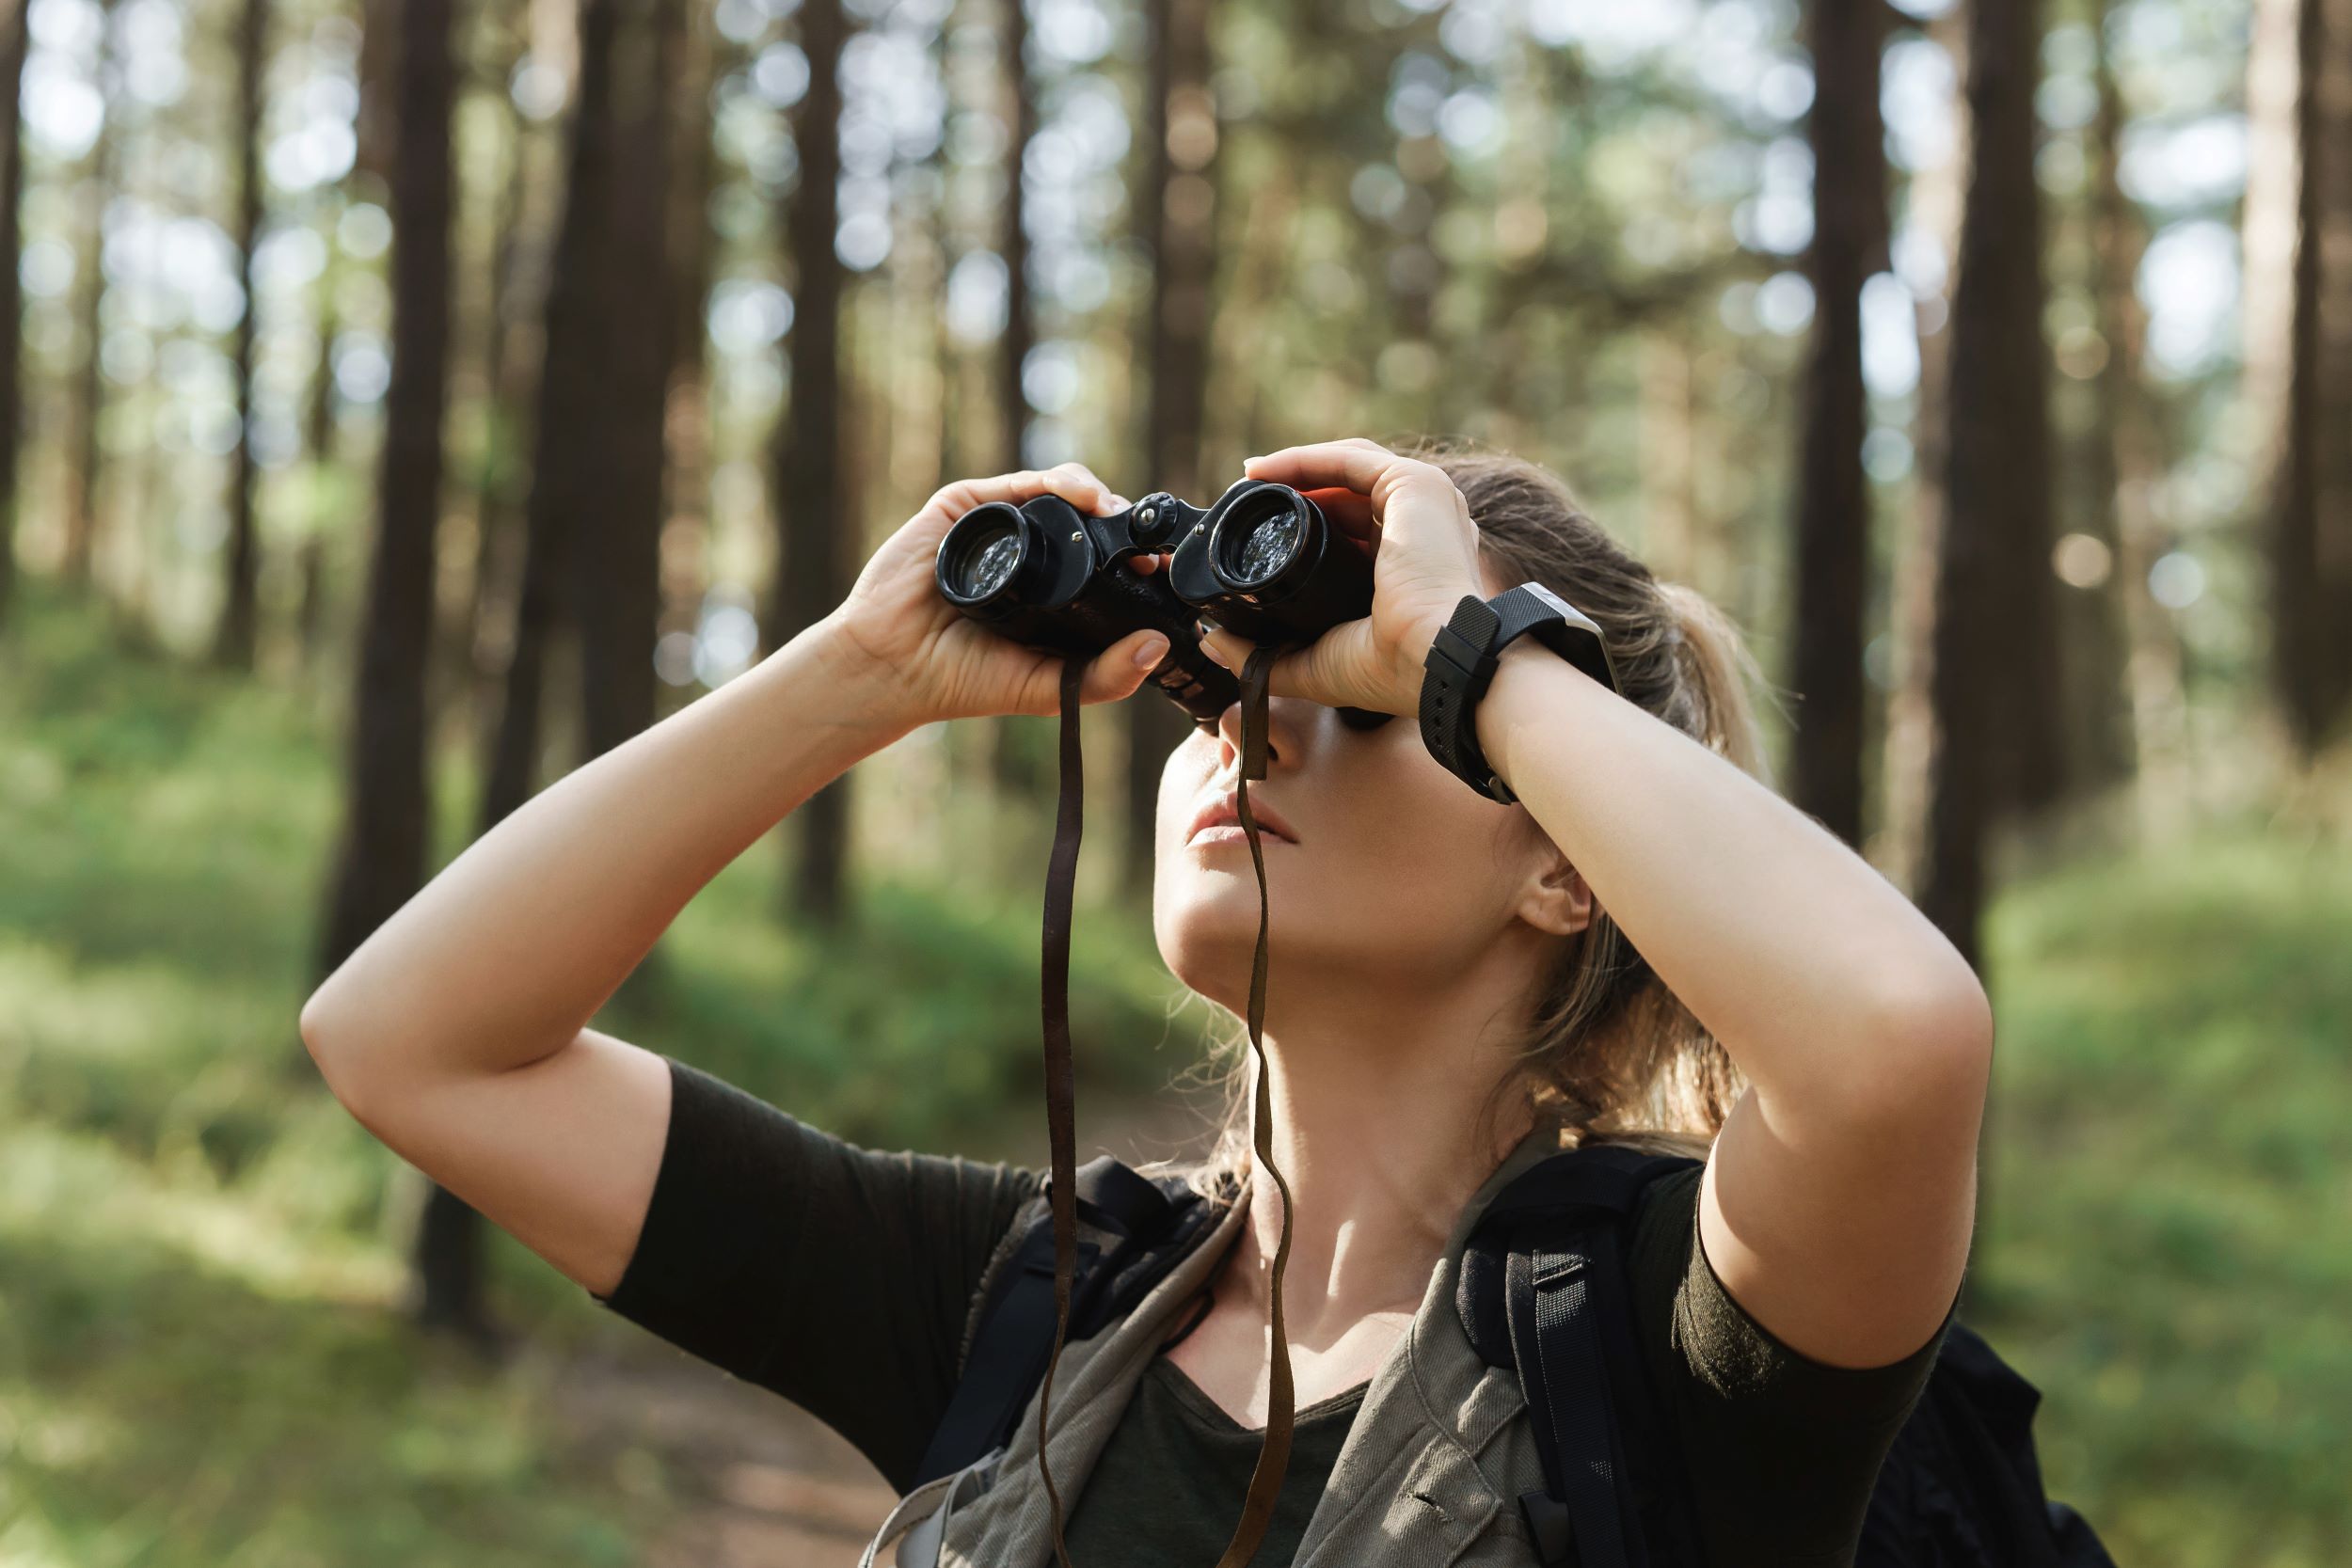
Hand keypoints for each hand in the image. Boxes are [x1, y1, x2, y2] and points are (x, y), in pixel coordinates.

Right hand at [817, 464, 1176, 729]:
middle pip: (1091, 524)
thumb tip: (1159, 647)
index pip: (1108, 564)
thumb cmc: (963, 680)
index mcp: (1054, 593)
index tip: (1166, 570)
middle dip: (1125, 526)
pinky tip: (1085, 498)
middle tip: (1151, 544)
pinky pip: (1025, 484)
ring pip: (1064, 496)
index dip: (1140, 560)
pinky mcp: (970, 505)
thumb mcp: (1048, 687)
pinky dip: (1062, 483)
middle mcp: (1031, 556)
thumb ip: (1105, 677)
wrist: (893, 665)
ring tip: (1118, 516)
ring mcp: (1001, 529)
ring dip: (1100, 499)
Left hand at [1191, 439, 1488, 716]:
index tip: (1257, 532)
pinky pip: (1350, 458)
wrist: (1436, 663)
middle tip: (1244, 502)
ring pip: (1349, 469)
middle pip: (1348, 495)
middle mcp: (1423, 529)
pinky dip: (1305, 460)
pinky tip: (1263, 472)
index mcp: (1412, 567)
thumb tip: (1212, 641)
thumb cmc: (1394, 672)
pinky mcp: (1416, 485)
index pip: (1354, 530)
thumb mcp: (1316, 663)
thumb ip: (1265, 656)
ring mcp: (1424, 503)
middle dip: (1295, 494)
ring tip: (1249, 479)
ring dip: (1295, 470)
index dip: (1304, 525)